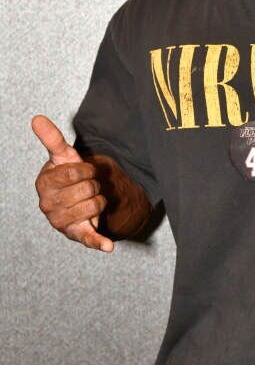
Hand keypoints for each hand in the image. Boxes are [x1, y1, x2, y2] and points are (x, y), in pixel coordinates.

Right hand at [32, 115, 113, 251]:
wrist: (75, 199)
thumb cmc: (68, 176)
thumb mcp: (62, 156)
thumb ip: (52, 138)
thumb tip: (37, 118)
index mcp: (44, 184)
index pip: (75, 172)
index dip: (87, 169)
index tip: (85, 171)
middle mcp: (47, 205)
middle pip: (87, 189)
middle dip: (94, 185)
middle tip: (87, 187)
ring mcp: (60, 222)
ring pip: (94, 206)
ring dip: (99, 200)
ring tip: (89, 199)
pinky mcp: (76, 234)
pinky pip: (88, 238)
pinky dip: (98, 242)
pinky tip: (107, 245)